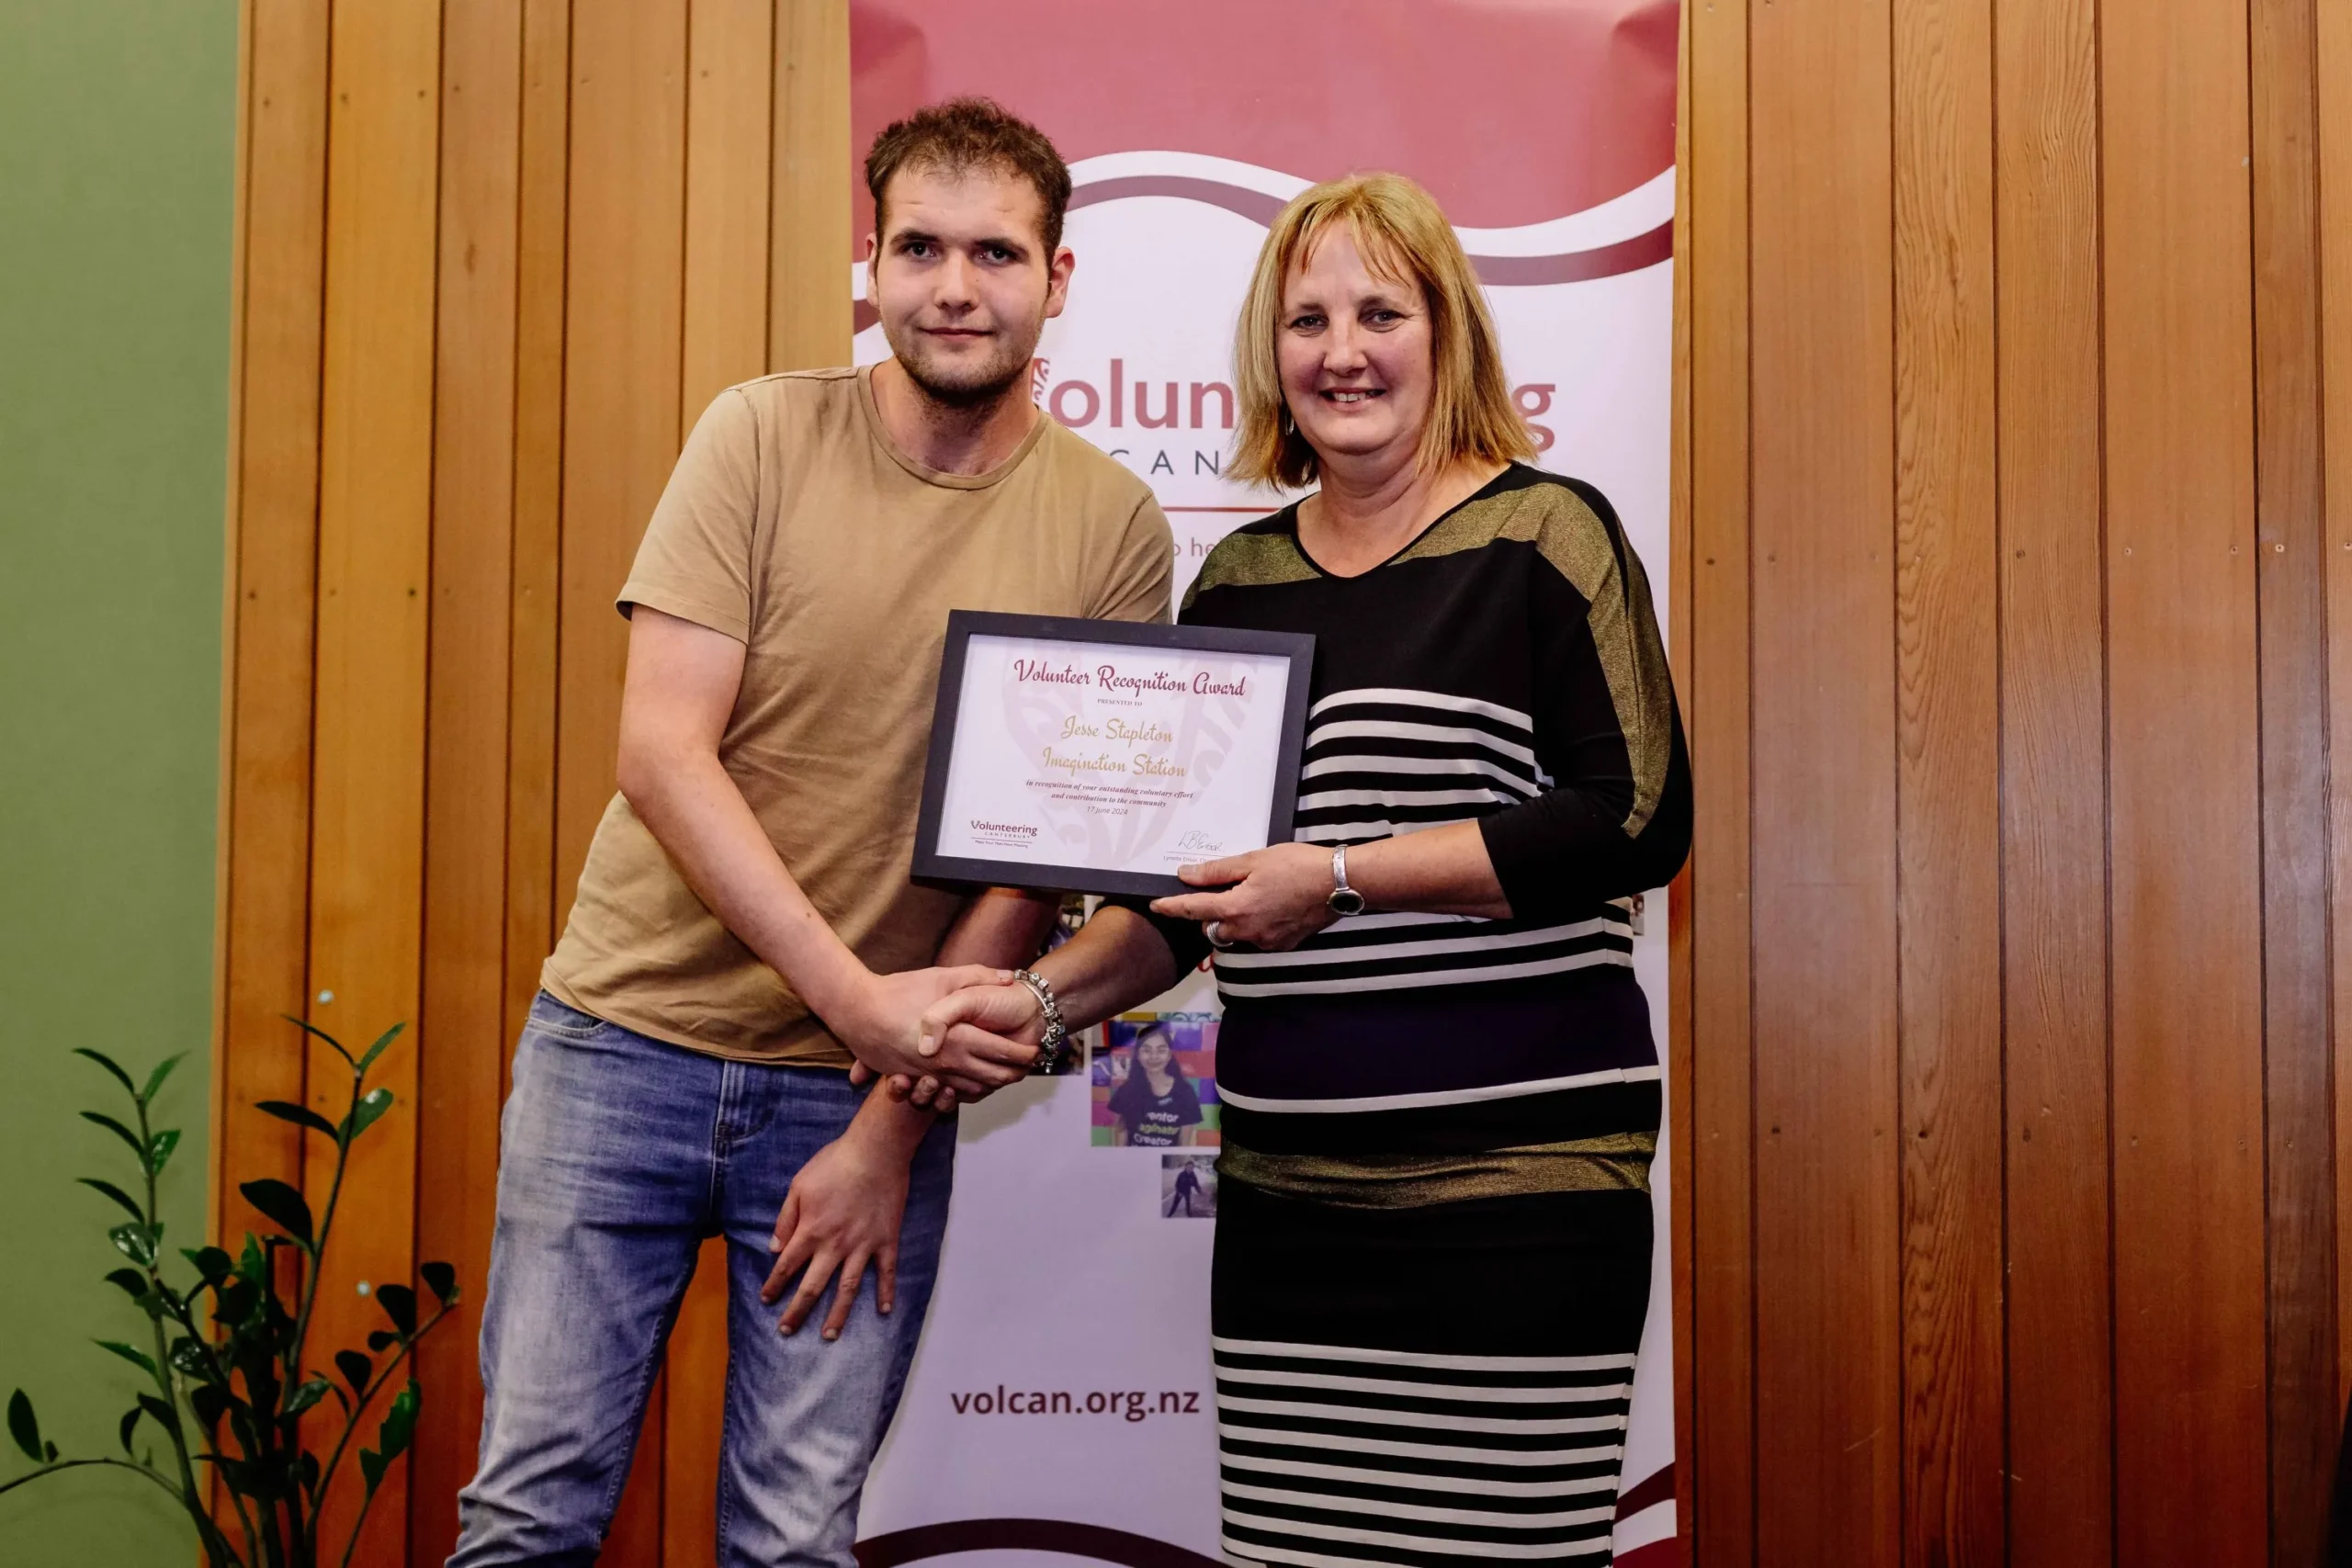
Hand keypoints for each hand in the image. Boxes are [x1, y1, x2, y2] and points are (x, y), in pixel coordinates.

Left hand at [761, 1125, 908, 1339]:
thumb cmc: (834, 1163)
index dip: (774, 1285)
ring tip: (829, 1336)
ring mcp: (863, 1246)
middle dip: (798, 1311)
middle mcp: (835, 1245)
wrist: (875, 1151)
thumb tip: (773, 1248)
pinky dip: (886, 1293)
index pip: (786, 1266)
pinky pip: (886, 1272)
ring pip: (848, 1289)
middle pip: (813, 1287)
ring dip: (837, 1314)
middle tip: (787, 1331)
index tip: (766, 1300)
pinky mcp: (886, 1240)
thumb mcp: (799, 1185)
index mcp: (811, 1231)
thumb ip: (785, 1219)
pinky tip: (885, 1311)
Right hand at [828, 964, 1035, 1098]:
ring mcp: (929, 1075)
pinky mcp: (913, 1079)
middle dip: (1012, 1074)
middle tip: (1025, 1068)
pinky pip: (946, 1094)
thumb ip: (978, 976)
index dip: (1022, 1054)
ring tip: (1005, 1077)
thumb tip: (1008, 978)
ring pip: (970, 1090)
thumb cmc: (900, 991)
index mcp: (959, 1039)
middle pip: (991, 1078)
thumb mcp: (942, 977)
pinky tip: (971, 1084)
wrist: (856, 1010)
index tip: (1035, 1051)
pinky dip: (964, 1092)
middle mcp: (947, 1063)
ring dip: (991, 1085)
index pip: (1002, 1054)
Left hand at [1149, 843, 1340, 952]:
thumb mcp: (1253, 860)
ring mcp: (1266, 941)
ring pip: (1235, 935)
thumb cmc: (1298, 865)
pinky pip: (1258, 937)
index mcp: (1237, 908)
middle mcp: (1247, 930)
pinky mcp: (1282, 944)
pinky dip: (1256, 925)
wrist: (1339, 883)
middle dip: (1209, 915)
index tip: (1157, 905)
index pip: (1194, 910)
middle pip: (1213, 928)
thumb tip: (1187, 875)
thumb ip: (1216, 872)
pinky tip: (1270, 906)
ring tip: (1250, 896)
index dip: (1172, 907)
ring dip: (1233, 921)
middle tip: (1219, 893)